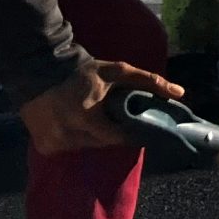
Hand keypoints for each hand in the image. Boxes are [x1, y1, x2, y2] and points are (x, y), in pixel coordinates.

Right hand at [17, 60, 183, 155]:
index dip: (129, 132)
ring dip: (92, 137)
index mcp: (86, 118)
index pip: (118, 138)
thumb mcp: (117, 72)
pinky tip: (73, 123)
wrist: (39, 70)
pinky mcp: (44, 147)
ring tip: (93, 119)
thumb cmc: (83, 72)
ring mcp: (54, 142)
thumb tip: (180, 93)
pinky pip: (68, 148)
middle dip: (110, 132)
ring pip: (86, 147)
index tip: (134, 125)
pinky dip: (74, 139)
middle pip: (102, 143)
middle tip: (111, 118)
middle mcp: (68, 134)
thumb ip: (149, 81)